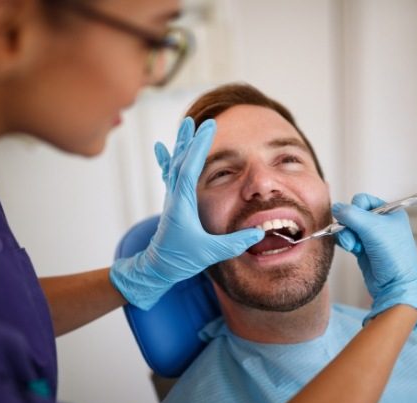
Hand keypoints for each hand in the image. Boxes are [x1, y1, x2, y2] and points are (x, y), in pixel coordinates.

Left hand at [110, 118, 263, 309]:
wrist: (157, 267)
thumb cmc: (180, 260)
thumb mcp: (210, 253)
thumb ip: (235, 243)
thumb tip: (259, 233)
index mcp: (182, 204)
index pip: (190, 168)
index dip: (199, 147)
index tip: (208, 127)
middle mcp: (174, 197)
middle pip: (181, 161)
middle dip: (191, 140)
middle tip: (200, 121)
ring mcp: (172, 198)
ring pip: (175, 165)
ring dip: (183, 145)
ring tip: (186, 126)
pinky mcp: (173, 202)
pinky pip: (170, 174)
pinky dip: (168, 159)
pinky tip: (161, 149)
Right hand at [332, 193, 416, 327]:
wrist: (396, 284)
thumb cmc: (393, 254)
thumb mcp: (372, 228)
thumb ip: (351, 214)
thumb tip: (335, 207)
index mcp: (389, 212)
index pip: (363, 200)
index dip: (355, 208)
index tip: (357, 221)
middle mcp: (380, 222)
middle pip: (352, 214)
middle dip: (348, 225)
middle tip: (354, 238)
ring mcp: (371, 236)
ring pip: (347, 227)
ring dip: (346, 236)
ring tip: (353, 247)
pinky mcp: (363, 248)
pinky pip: (347, 238)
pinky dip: (346, 242)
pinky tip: (352, 250)